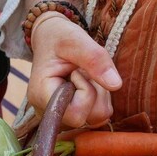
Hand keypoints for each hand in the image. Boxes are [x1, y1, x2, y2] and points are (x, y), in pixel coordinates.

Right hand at [27, 14, 121, 128]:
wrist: (50, 38)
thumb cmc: (59, 37)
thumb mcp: (75, 40)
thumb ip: (94, 60)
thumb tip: (116, 85)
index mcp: (40, 96)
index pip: (75, 114)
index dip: (86, 93)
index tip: (77, 71)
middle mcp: (47, 111)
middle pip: (89, 118)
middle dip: (96, 92)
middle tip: (82, 70)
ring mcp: (58, 116)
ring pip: (97, 118)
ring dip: (99, 94)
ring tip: (84, 75)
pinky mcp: (69, 115)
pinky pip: (96, 115)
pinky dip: (98, 98)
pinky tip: (86, 82)